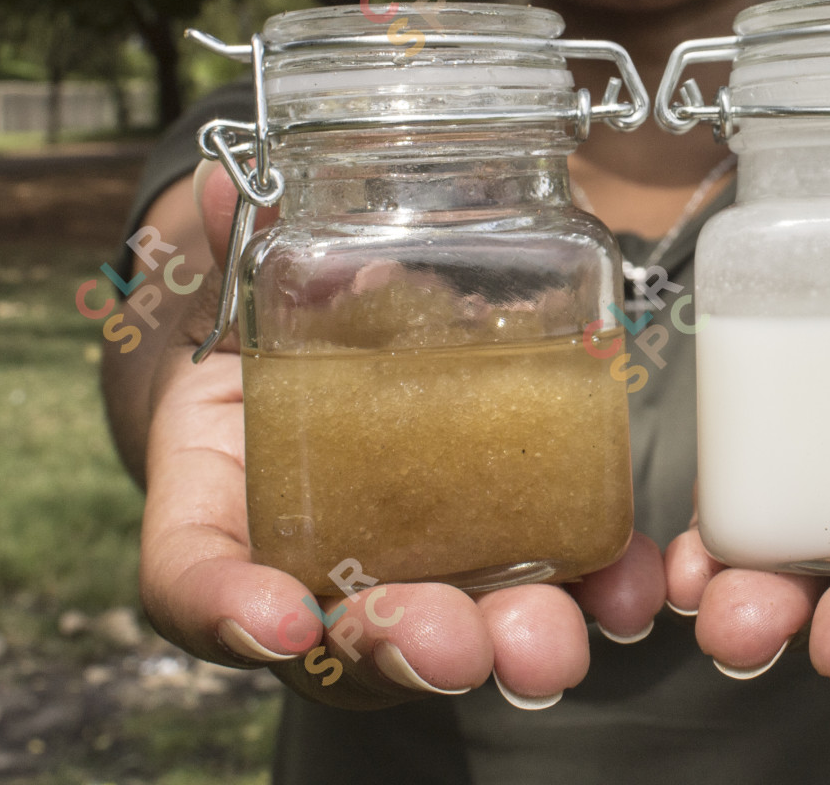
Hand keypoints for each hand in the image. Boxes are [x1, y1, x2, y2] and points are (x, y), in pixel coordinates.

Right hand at [133, 162, 667, 708]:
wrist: (332, 372)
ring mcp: (417, 581)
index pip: (195, 588)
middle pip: (345, 647)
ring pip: (456, 638)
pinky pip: (554, 589)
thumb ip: (238, 250)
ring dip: (512, 640)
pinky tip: (634, 588)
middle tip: (454, 639)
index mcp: (223, 519)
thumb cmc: (270, 356)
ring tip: (554, 637)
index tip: (278, 620)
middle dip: (406, 646)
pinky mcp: (507, 558)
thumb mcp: (241, 300)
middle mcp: (316, 579)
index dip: (227, 613)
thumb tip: (230, 183)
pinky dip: (596, 592)